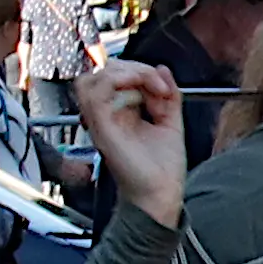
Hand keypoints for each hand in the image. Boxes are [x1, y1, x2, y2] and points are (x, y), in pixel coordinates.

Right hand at [72, 61, 189, 225]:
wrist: (161, 195)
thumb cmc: (163, 169)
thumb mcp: (170, 122)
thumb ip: (168, 95)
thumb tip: (162, 68)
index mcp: (120, 113)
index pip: (116, 76)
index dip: (141, 71)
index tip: (165, 87)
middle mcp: (106, 116)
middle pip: (103, 73)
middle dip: (134, 68)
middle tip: (159, 86)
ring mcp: (101, 122)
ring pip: (91, 80)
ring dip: (123, 73)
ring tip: (147, 85)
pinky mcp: (102, 130)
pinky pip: (94, 96)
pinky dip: (116, 85)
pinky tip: (138, 95)